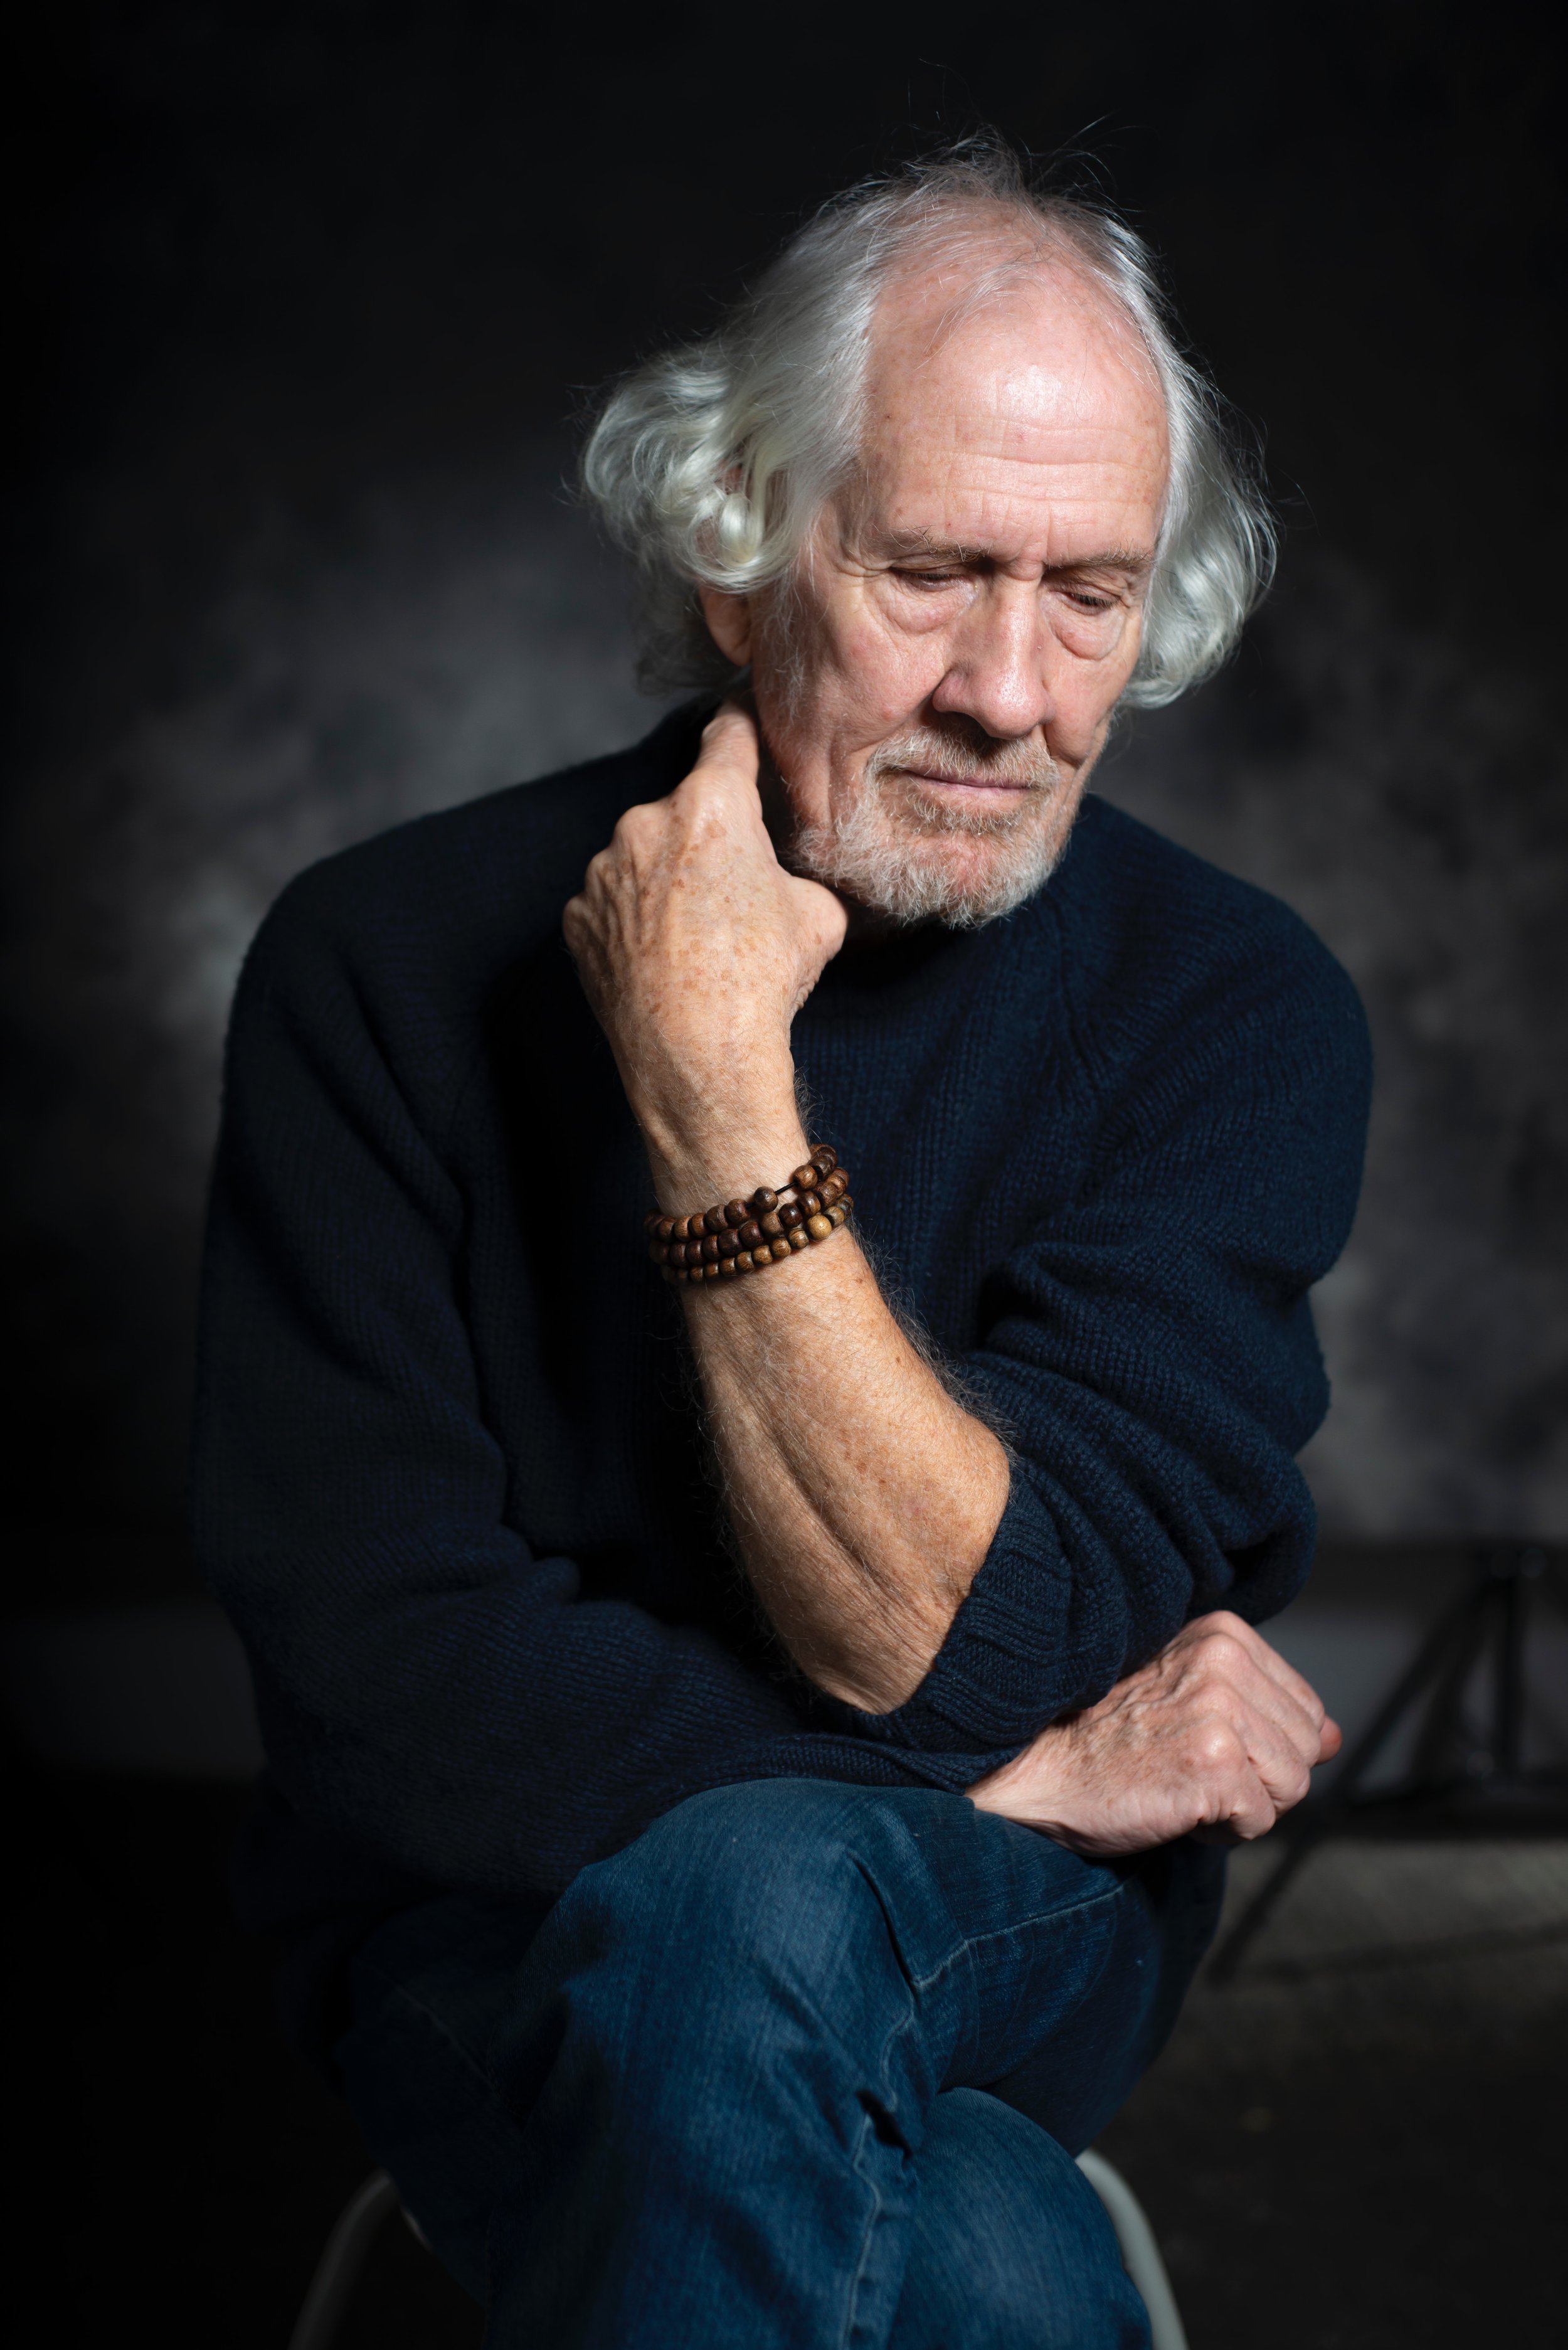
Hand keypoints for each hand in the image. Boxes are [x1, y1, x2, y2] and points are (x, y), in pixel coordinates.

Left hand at [562, 703, 846, 1203]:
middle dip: (707, 839)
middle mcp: (645, 821)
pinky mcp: (577, 917)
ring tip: (696, 941)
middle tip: (734, 894)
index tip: (740, 719)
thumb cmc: (763, 980)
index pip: (728, 734)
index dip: (741, 725)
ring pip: (642, 858)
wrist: (698, 1058)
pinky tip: (662, 960)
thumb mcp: (818, 916)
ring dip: (666, 881)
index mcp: (712, 803)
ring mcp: (602, 870)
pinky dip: (633, 921)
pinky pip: (612, 904)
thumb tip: (785, 881)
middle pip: (684, 810)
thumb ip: (796, 875)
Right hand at [969, 1611, 1340, 1855]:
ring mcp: (1221, 1710)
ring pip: (1291, 1786)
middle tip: (1187, 1769)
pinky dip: (1222, 1831)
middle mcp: (1226, 1660)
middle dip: (1257, 1778)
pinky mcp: (1215, 1765)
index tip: (1200, 1744)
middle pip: (1304, 1751)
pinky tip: (1174, 1806)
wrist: (1037, 1765)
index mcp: (1223, 1633)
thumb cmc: (1103, 1734)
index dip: (1262, 1747)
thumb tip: (1335, 1738)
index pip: (1306, 1710)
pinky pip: (1260, 1821)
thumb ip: (1265, 1709)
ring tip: (1182, 1786)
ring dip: (1242, 1806)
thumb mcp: (1190, 1699)